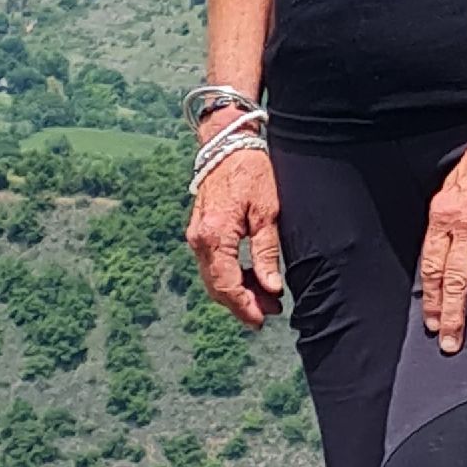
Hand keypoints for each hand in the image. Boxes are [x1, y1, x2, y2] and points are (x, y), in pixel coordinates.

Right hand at [187, 146, 283, 329]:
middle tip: (271, 312)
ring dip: (237, 291)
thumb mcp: (267, 213)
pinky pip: (212, 263)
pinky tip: (251, 278)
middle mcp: (199, 239)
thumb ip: (266, 252)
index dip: (244, 307)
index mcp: (215, 236)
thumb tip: (271, 287)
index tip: (262, 321)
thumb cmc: (251, 173)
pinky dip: (230, 275)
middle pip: (216, 287)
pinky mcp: (200, 230)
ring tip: (267, 297)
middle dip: (242, 303)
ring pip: (213, 277)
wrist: (228, 145)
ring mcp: (196, 235)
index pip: (226, 286)